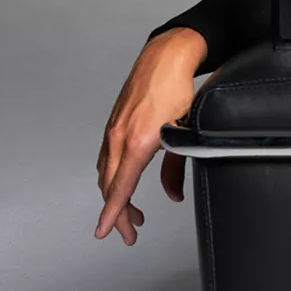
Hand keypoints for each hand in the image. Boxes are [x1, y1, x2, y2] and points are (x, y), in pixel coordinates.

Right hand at [94, 27, 206, 244]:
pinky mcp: (114, 125)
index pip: (120, 188)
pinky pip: (108, 159)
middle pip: (110, 187)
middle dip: (119, 214)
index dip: (113, 214)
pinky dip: (114, 178)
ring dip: (117, 197)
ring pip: (107, 174)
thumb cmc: (176, 90)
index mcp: (136, 142)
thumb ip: (176, 168)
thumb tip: (173, 196)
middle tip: (132, 233)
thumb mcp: (185, 132)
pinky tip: (124, 184)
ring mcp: (113, 131)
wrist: (164, 57)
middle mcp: (118, 138)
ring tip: (135, 215)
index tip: (106, 233)